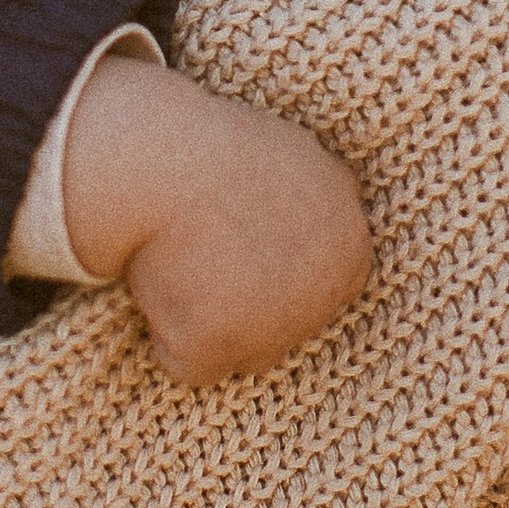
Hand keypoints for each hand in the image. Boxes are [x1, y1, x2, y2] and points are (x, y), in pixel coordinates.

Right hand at [60, 54, 371, 387]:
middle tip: (202, 249)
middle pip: (284, 323)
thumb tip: (326, 215)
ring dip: (210, 322)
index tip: (239, 242)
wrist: (166, 161)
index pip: (320, 285)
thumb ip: (321, 200)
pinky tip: (157, 284)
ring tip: (178, 262)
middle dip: (247, 301)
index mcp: (351, 249)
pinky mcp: (216, 350)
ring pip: (239, 349)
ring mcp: (273, 331)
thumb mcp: (298, 157)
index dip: (273, 268)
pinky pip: (186, 361)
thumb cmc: (221, 146)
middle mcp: (324, 298)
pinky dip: (166, 334)